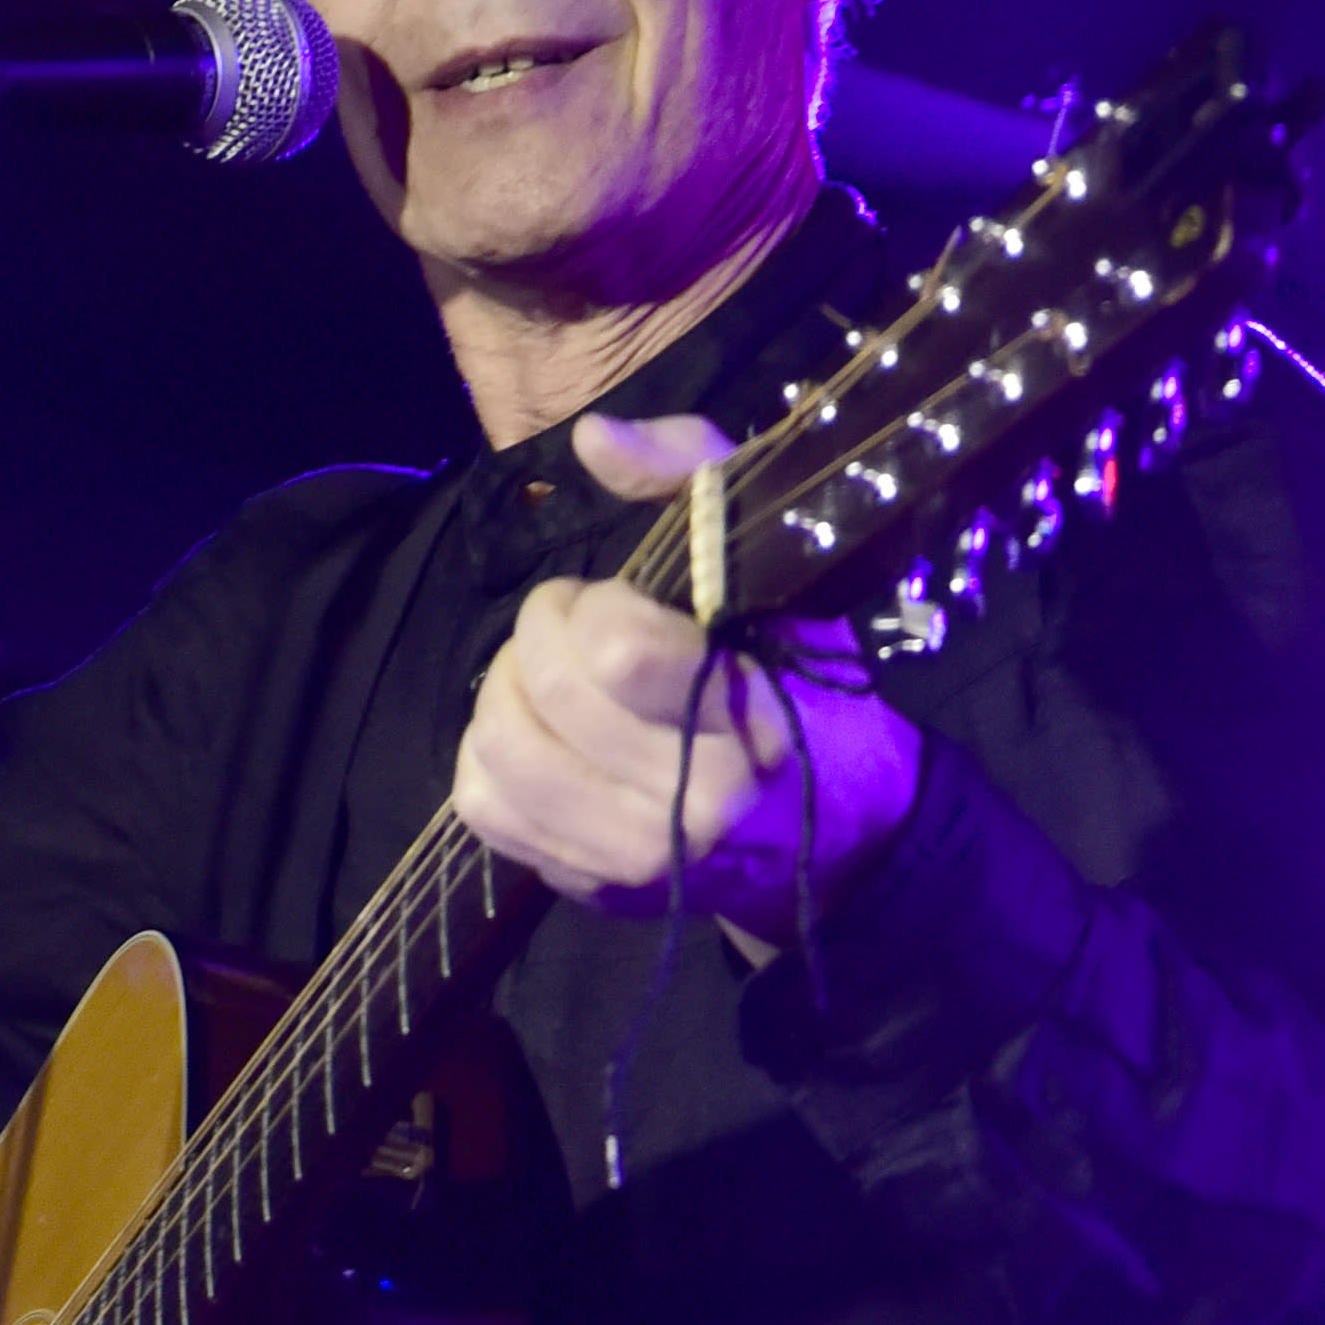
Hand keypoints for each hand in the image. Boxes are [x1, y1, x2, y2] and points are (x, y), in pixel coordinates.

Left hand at [451, 413, 919, 946]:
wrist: (841, 833)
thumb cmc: (805, 683)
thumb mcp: (777, 564)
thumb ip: (695, 475)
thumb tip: (592, 438)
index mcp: (745, 715)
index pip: (614, 647)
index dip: (594, 605)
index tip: (620, 604)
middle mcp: (691, 802)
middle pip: (544, 688)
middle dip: (540, 632)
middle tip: (572, 628)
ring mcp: (636, 855)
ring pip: (496, 750)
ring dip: (506, 695)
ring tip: (552, 684)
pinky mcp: (591, 885)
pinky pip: (484, 809)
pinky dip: (490, 761)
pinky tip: (540, 741)